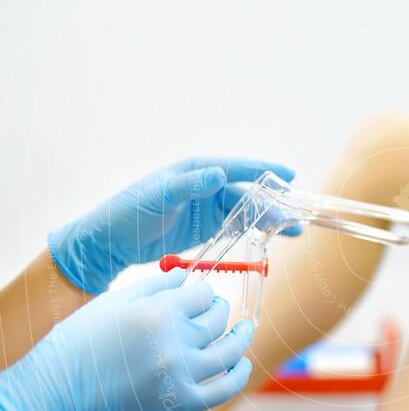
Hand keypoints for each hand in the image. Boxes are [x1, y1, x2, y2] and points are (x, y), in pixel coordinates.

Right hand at [0, 269, 251, 410]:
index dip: (204, 293)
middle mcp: (176, 342)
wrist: (55, 396)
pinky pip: (225, 389)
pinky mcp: (182, 405)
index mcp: (159, 312)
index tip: (200, 297)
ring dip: (242, 337)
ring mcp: (182, 375)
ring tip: (244, 331)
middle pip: (219, 319)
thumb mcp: (113, 302)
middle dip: (219, 310)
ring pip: (230, 351)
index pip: (204, 294)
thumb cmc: (78, 344)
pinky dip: (240, 375)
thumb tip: (186, 276)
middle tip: (215, 311)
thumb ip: (154, 286)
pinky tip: (242, 365)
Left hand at [49, 157, 294, 293]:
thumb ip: (189, 185)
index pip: (238, 168)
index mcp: (197, 171)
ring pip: (247, 212)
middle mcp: (206, 186)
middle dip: (274, 202)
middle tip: (296, 214)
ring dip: (269, 221)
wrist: (110, 242)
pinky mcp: (207, 230)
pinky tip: (270, 240)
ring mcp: (208, 209)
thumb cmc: (129, 212)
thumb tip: (219, 173)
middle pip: (248, 193)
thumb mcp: (158, 196)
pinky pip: (237, 228)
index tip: (290, 173)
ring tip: (293, 232)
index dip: (265, 170)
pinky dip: (255, 233)